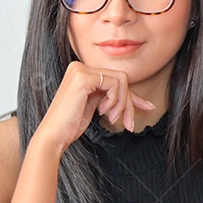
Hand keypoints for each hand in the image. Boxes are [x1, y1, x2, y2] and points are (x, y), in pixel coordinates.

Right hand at [32, 61, 155, 153]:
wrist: (53, 135)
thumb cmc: (70, 125)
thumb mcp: (96, 106)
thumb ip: (111, 97)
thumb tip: (140, 100)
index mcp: (81, 72)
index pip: (115, 79)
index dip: (132, 96)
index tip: (148, 107)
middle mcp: (79, 67)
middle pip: (121, 78)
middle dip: (128, 102)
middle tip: (127, 122)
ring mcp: (80, 70)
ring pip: (121, 80)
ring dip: (122, 103)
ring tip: (112, 118)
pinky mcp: (83, 77)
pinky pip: (115, 84)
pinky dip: (114, 100)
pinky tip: (103, 112)